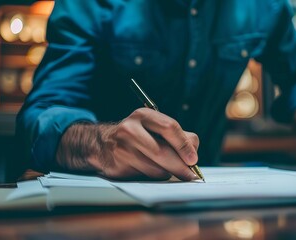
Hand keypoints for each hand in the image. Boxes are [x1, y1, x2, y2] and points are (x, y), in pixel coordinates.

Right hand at [57, 108, 198, 180]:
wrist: (101, 144)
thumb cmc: (137, 136)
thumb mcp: (155, 127)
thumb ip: (178, 136)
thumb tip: (193, 153)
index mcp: (143, 116)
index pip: (170, 127)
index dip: (184, 145)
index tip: (193, 159)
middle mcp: (130, 130)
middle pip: (163, 152)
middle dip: (181, 166)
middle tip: (191, 174)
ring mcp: (122, 149)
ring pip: (156, 168)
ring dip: (167, 172)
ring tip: (167, 168)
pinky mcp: (118, 166)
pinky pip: (146, 176)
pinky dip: (155, 176)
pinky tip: (151, 169)